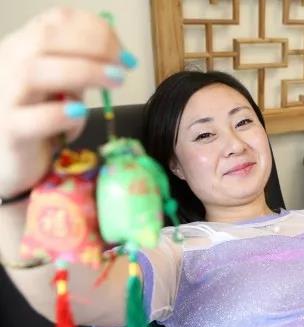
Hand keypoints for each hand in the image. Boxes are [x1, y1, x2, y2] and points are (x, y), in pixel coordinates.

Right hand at [0, 7, 132, 197]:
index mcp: (24, 48)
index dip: (95, 29)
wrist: (8, 161)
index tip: (123, 51)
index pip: (56, 21)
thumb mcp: (62, 86)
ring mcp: (4, 98)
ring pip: (33, 72)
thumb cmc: (39, 120)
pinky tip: (80, 114)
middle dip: (94, 47)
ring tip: (114, 82)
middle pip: (45, 39)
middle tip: (124, 66)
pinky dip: (60, 114)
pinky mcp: (9, 131)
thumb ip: (80, 67)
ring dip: (83, 72)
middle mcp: (8, 65)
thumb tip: (118, 56)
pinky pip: (31, 119)